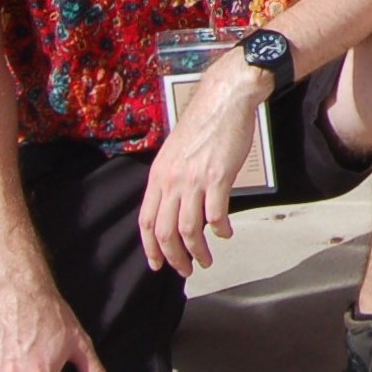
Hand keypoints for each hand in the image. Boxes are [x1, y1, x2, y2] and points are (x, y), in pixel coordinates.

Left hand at [138, 50, 271, 274]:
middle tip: (185, 270)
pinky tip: (226, 233)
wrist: (224, 101)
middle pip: (165, 232)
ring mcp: (194, 180)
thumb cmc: (203, 124)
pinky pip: (216, 215)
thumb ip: (171, 178)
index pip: (146, 222)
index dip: (150, 248)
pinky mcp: (218, 178)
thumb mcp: (175, 152)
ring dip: (197, 251)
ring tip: (206, 260)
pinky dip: (220, 230)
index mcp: (158, 176)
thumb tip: (174, 204)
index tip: (158, 264)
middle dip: (174, 258)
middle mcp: (171, 181)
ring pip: (189, 229)